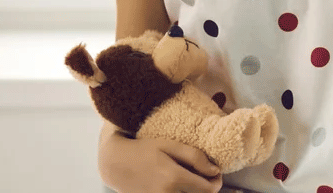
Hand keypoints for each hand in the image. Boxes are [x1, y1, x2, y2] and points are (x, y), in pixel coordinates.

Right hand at [99, 129, 222, 192]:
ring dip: (194, 192)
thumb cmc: (144, 150)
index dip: (217, 183)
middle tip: (205, 177)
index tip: (215, 173)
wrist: (115, 164)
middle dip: (207, 189)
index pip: (208, 190)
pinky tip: (180, 186)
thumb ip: (195, 157)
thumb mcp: (170, 145)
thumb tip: (215, 171)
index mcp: (173, 178)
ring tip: (192, 181)